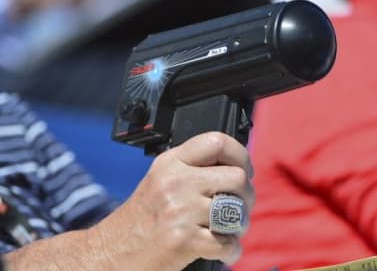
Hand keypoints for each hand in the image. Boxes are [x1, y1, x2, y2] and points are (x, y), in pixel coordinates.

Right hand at [91, 132, 254, 270]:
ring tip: (227, 229)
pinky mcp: (183, 240)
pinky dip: (231, 251)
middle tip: (239, 207)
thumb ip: (192, 168)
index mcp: (171, 163)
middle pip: (237, 178)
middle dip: (247, 196)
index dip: (241, 155)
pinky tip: (220, 249)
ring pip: (237, 212)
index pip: (217, 141)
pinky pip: (228, 243)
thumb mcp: (161, 180)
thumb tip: (235, 166)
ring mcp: (179, 211)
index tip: (244, 169)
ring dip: (240, 225)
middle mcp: (175, 182)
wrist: (110, 253)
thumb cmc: (141, 220)